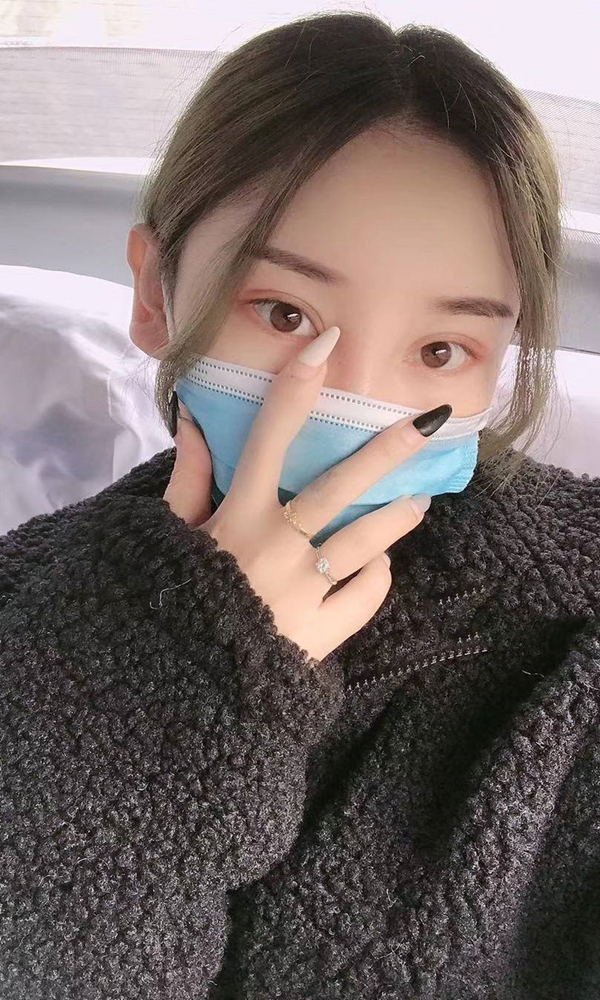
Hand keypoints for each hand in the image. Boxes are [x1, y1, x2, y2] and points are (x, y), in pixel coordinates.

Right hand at [164, 338, 441, 663]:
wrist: (176, 685)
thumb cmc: (172, 597)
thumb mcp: (171, 535)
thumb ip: (188, 478)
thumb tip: (194, 418)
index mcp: (236, 518)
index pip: (268, 439)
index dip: (296, 388)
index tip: (326, 343)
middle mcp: (275, 547)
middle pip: (340, 486)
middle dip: (387, 448)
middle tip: (431, 420)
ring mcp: (303, 591)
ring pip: (367, 542)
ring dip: (398, 517)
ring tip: (419, 500)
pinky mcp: (321, 633)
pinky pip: (364, 595)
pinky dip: (374, 578)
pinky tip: (376, 565)